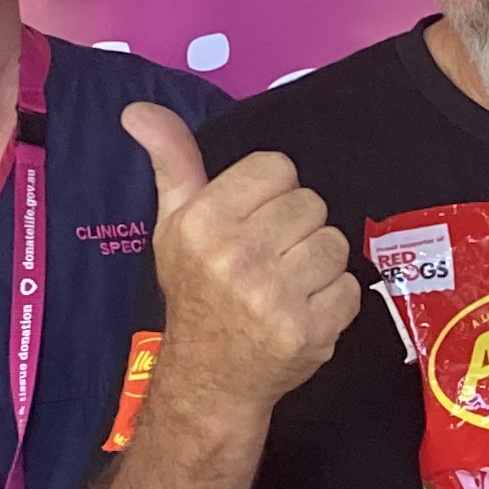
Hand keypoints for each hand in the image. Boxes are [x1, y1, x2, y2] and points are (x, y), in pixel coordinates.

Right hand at [128, 105, 358, 408]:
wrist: (209, 378)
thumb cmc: (196, 293)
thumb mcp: (174, 224)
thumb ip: (171, 161)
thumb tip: (139, 109)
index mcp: (203, 222)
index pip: (277, 168)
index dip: (272, 193)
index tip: (253, 221)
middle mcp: (236, 257)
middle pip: (310, 203)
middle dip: (297, 228)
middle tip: (271, 258)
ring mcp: (274, 297)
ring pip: (334, 243)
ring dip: (318, 264)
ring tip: (287, 284)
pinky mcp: (308, 330)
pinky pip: (350, 287)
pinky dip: (334, 300)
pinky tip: (302, 311)